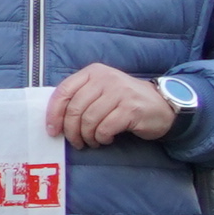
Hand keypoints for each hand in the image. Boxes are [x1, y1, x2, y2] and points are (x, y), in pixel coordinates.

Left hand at [48, 63, 176, 147]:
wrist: (161, 106)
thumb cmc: (124, 101)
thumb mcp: (100, 91)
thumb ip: (79, 97)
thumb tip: (54, 119)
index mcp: (93, 72)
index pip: (63, 91)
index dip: (54, 113)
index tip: (52, 130)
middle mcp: (106, 78)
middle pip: (75, 109)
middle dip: (71, 130)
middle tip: (76, 142)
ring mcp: (120, 92)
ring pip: (89, 120)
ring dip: (87, 136)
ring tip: (92, 141)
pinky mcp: (131, 108)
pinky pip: (105, 128)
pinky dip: (101, 138)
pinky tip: (106, 139)